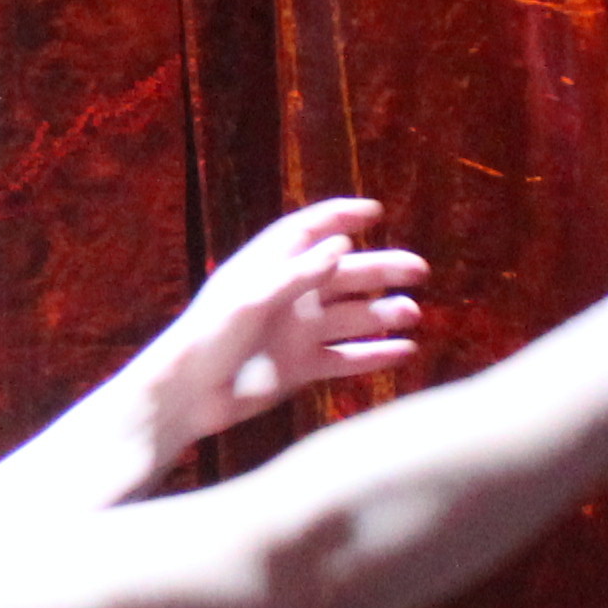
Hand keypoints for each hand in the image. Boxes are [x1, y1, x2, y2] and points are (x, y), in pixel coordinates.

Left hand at [162, 196, 424, 425]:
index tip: (375, 212)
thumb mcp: (252, 299)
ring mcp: (296, 332)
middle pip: (343, 273)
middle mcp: (288, 296)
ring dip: (384, 313)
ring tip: (413, 313)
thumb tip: (344, 245)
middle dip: (381, 268)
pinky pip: (347, 358)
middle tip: (420, 269)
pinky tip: (406, 351)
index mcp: (268, 267)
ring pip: (351, 316)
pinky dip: (376, 354)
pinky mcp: (301, 368)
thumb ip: (298, 273)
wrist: (187, 395)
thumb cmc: (208, 337)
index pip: (309, 231)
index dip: (340, 216)